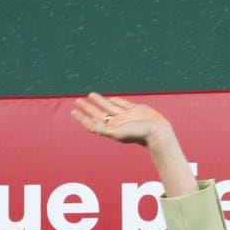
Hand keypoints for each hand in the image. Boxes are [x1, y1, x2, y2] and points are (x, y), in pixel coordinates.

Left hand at [72, 92, 196, 197]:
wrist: (156, 131)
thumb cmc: (138, 134)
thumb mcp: (119, 133)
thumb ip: (105, 129)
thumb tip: (92, 124)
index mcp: (111, 129)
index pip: (92, 124)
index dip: (82, 118)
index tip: (73, 111)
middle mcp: (116, 123)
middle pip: (97, 114)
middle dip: (87, 108)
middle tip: (77, 101)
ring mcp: (125, 116)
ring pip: (108, 106)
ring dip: (98, 101)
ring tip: (90, 95)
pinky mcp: (135, 109)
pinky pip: (122, 104)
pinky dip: (115, 100)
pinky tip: (110, 98)